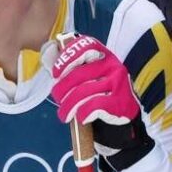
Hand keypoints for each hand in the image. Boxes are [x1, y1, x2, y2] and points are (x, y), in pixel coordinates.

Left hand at [49, 34, 153, 169]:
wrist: (123, 126)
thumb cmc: (101, 100)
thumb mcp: (90, 80)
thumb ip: (73, 68)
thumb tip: (48, 55)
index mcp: (105, 56)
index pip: (86, 46)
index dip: (67, 58)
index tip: (56, 74)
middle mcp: (114, 66)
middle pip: (78, 74)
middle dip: (62, 90)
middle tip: (59, 100)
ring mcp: (119, 84)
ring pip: (83, 93)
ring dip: (68, 107)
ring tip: (65, 115)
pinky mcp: (120, 102)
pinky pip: (92, 106)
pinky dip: (83, 114)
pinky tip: (82, 118)